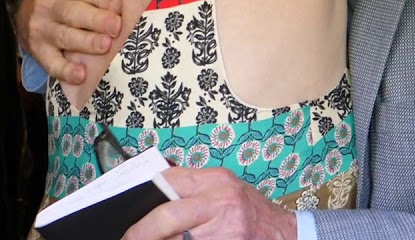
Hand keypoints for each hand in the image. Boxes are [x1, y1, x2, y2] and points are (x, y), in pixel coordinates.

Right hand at [15, 0, 121, 84]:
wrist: (26, 10)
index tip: (119, 4)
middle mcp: (47, 5)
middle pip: (73, 13)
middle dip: (96, 20)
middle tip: (116, 26)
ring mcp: (41, 30)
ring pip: (65, 37)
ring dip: (86, 43)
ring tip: (105, 46)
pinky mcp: (38, 51)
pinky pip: (51, 63)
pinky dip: (65, 71)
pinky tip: (81, 75)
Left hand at [123, 168, 297, 239]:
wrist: (286, 235)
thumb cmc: (252, 212)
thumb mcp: (226, 190)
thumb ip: (194, 190)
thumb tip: (156, 195)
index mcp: (216, 181)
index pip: (169, 180)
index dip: (145, 194)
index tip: (130, 210)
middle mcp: (220, 202)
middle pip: (166, 215)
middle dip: (141, 231)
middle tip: (128, 239)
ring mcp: (224, 230)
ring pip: (176, 239)